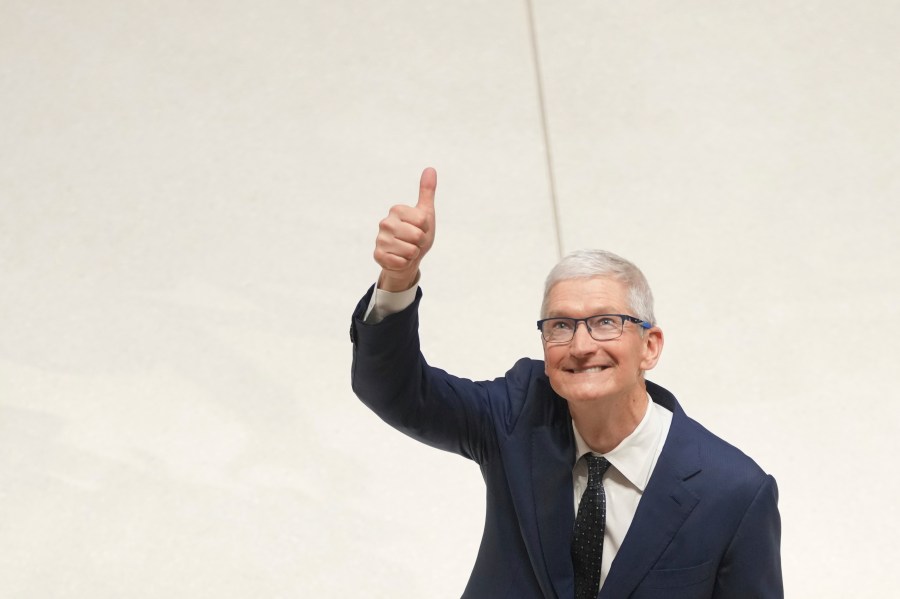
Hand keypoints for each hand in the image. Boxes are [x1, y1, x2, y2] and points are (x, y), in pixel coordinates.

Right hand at [373, 167, 436, 291]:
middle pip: (417, 236)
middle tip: (413, 242)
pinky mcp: (377, 255)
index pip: (422, 221)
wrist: (408, 257)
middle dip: (420, 243)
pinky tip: (400, 259)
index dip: (425, 229)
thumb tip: (430, 169)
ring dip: (412, 254)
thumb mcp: (425, 213)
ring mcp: (380, 239)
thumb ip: (427, 192)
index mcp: (396, 209)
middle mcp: (385, 222)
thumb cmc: (417, 234)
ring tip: (407, 250)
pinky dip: (404, 263)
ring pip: (410, 251)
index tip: (419, 229)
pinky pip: (400, 262)